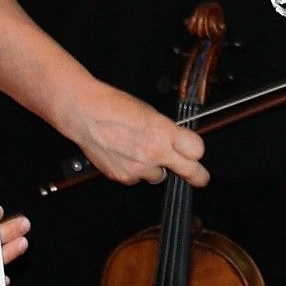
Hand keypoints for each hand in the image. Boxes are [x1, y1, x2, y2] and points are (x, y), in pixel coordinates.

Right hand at [67, 82, 206, 187]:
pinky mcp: (123, 177)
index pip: (197, 150)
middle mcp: (154, 152)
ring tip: (138, 151)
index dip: (197, 150)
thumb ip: (167, 130)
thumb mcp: (150, 112)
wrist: (85, 113)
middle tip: (200, 177)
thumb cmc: (115, 106)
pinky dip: (134, 171)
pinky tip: (124, 155)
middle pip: (189, 171)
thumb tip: (178, 142)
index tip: (196, 153)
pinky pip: (137, 178)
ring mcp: (138, 168)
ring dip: (154, 168)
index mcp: (164, 131)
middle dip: (197, 175)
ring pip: (159, 176)